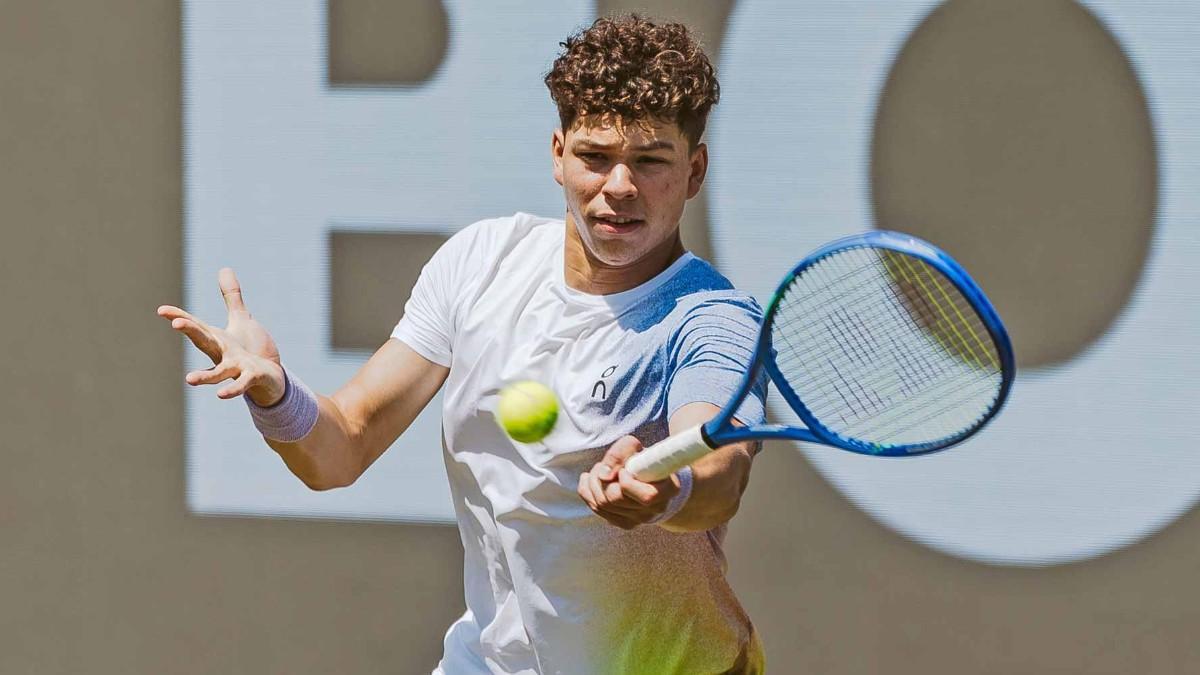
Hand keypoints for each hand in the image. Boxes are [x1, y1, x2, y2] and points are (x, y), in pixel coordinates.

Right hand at [156, 267, 285, 405]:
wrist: (271, 378)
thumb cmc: (252, 349)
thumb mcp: (241, 320)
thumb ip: (232, 297)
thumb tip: (224, 268)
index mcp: (218, 339)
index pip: (197, 326)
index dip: (180, 317)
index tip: (162, 310)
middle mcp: (223, 354)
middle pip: (205, 341)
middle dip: (192, 330)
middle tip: (175, 323)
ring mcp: (236, 367)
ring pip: (218, 371)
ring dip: (205, 376)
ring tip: (189, 380)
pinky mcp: (251, 377)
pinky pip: (241, 384)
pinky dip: (233, 388)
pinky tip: (221, 395)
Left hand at [578, 435, 679, 529]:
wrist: (650, 475)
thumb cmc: (643, 460)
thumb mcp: (637, 448)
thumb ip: (621, 452)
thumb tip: (604, 475)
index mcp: (668, 490)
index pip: (645, 496)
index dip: (627, 481)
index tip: (624, 469)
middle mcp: (656, 509)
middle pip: (615, 499)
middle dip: (601, 478)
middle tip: (603, 465)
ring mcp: (640, 519)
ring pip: (602, 504)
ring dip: (593, 482)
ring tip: (599, 470)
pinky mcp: (625, 523)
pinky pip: (597, 509)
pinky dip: (587, 492)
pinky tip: (590, 481)